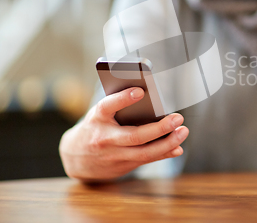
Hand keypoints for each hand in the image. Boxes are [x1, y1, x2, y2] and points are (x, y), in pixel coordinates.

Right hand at [59, 87, 188, 181]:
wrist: (74, 157)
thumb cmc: (95, 126)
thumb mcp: (100, 113)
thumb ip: (119, 107)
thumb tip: (149, 100)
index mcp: (97, 118)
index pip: (108, 106)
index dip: (123, 99)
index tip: (140, 91)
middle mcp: (105, 138)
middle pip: (135, 136)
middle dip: (159, 128)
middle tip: (178, 118)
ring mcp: (113, 155)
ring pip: (144, 152)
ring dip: (167, 143)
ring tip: (183, 132)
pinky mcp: (122, 166)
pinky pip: (146, 160)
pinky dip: (163, 154)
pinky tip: (177, 147)